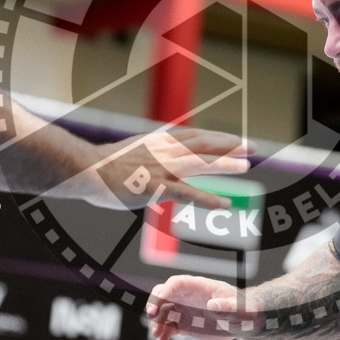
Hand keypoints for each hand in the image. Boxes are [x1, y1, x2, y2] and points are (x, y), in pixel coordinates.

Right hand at [86, 128, 254, 209]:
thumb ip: (149, 158)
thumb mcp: (130, 154)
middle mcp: (164, 151)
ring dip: (224, 165)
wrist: (86, 169)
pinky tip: (225, 203)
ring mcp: (161, 168)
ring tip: (246, 167)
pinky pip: (188, 193)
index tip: (236, 139)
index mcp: (159, 142)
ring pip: (201, 164)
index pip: (195, 136)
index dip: (217, 137)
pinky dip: (208, 198)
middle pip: (203, 144)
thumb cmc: (102, 165)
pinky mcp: (157, 187)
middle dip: (229, 145)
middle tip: (252, 147)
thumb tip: (158, 167)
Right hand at [146, 275, 260, 339]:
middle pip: (164, 293)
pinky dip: (163, 334)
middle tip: (151, 315)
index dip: (165, 291)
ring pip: (163, 312)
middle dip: (155, 303)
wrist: (243, 322)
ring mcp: (184, 310)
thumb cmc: (242, 310)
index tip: (158, 304)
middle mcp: (188, 296)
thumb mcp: (237, 308)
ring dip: (157, 323)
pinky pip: (168, 327)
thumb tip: (213, 305)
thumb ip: (226, 306)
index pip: (176, 283)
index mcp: (199, 286)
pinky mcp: (184, 324)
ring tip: (157, 336)